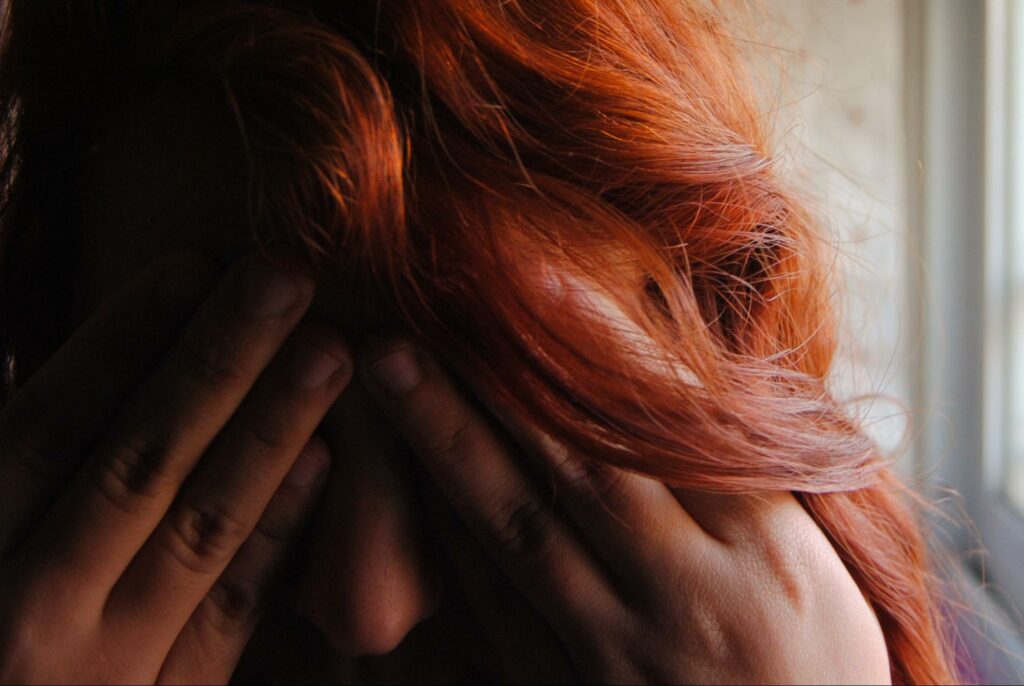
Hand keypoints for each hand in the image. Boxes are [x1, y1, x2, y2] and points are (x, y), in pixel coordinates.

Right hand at [0, 253, 351, 683]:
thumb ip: (20, 467)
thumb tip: (74, 358)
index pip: (46, 427)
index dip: (122, 339)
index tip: (193, 262)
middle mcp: (21, 613)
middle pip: (135, 463)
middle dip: (217, 363)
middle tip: (285, 277)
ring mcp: (101, 670)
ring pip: (196, 530)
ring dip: (268, 431)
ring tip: (327, 350)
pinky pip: (229, 614)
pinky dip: (275, 534)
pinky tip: (322, 459)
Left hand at [361, 340, 891, 683]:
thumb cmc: (822, 662)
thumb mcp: (816, 558)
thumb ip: (746, 471)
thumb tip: (673, 365)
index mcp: (765, 551)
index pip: (669, 427)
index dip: (600, 345)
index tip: (536, 276)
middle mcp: (688, 597)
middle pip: (576, 470)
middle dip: (492, 384)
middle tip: (422, 309)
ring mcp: (622, 654)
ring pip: (520, 533)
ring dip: (448, 444)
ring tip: (390, 370)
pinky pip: (498, 608)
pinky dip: (452, 534)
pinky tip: (410, 471)